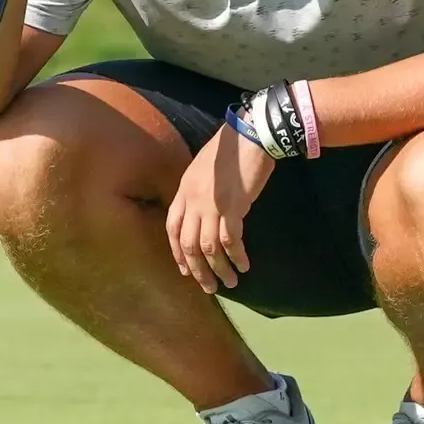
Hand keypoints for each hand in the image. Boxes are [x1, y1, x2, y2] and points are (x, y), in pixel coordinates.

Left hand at [166, 123, 277, 293]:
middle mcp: (193, 201)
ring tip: (229, 283)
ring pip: (208, 248)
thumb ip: (198, 192)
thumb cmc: (230, 148)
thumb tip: (203, 214)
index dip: (177, 252)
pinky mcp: (234, 208)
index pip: (172, 228)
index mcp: (184, 190)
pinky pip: (231, 241)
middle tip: (208, 287)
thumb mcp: (203, 169)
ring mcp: (212, 205)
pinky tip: (244, 265)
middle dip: (198, 270)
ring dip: (218, 269)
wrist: (251, 136)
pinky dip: (237, 257)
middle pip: (188, 244)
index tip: (185, 270)